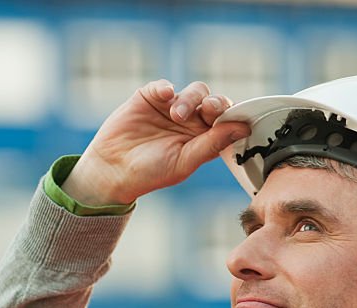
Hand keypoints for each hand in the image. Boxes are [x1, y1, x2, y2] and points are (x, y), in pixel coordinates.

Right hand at [62, 80, 251, 205]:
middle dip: (215, 103)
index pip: (228, 120)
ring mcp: (172, 107)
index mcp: (204, 139)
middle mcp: (192, 121)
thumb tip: (244, 128)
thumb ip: (213, 143)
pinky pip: (164, 86)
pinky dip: (167, 88)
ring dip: (190, 99)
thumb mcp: (184, 161)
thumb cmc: (150, 172)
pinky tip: (165, 96)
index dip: (233, 115)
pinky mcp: (151, 97)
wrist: (112, 170)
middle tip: (207, 109)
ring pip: (195, 91)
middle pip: (214, 101)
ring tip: (175, 115)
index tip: (234, 116)